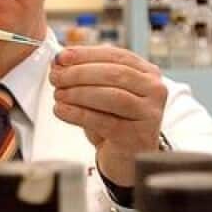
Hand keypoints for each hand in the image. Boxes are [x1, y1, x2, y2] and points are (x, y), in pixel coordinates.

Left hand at [50, 46, 167, 186]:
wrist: (126, 157)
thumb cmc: (114, 121)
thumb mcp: (103, 92)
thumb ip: (86, 74)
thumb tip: (59, 60)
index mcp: (148, 73)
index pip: (117, 55)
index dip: (86, 54)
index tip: (61, 57)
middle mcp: (154, 90)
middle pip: (115, 74)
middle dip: (80, 73)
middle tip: (56, 77)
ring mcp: (149, 114)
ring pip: (112, 96)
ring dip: (79, 93)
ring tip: (58, 94)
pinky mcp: (136, 136)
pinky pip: (103, 121)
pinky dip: (78, 113)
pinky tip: (62, 110)